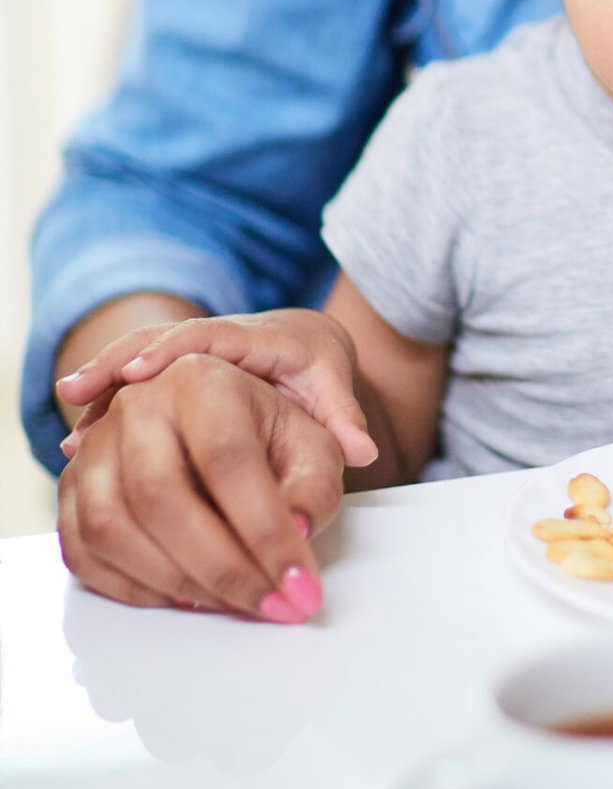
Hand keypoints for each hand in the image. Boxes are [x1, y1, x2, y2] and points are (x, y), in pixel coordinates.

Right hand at [57, 309, 377, 467]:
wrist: (303, 346)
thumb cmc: (315, 367)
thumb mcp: (333, 385)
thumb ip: (343, 414)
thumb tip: (363, 452)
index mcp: (253, 337)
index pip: (208, 336)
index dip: (173, 351)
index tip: (142, 370)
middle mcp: (212, 341)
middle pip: (155, 341)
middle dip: (116, 363)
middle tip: (79, 388)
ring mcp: (186, 357)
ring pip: (135, 365)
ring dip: (102, 389)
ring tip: (72, 423)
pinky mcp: (170, 377)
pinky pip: (130, 389)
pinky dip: (105, 412)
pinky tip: (79, 446)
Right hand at [58, 356, 344, 617]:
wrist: (214, 424)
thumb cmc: (266, 436)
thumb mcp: (311, 448)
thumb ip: (315, 487)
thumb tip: (295, 531)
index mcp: (203, 380)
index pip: (227, 460)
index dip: (265, 530)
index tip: (298, 585)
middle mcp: (138, 404)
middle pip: (160, 495)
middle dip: (221, 567)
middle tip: (268, 605)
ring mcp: (95, 447)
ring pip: (111, 526)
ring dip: (174, 581)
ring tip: (230, 602)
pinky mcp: (73, 487)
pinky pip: (81, 548)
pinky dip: (131, 587)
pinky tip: (183, 597)